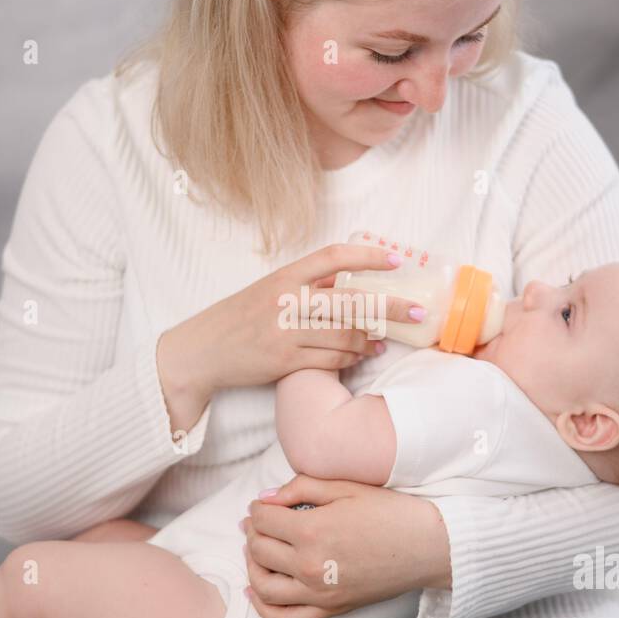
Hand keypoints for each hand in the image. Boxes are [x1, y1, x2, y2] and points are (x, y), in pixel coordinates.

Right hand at [156, 243, 425, 431]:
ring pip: (345, 335)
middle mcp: (286, 300)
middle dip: (390, 305)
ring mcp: (285, 332)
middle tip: (418, 310)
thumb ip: (304, 286)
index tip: (397, 260)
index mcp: (284, 276)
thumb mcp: (267, 291)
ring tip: (384, 341)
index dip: (369, 256)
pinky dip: (351, 359)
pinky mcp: (284, 361)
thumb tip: (349, 282)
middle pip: (351, 301)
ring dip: (371, 339)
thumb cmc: (237, 320)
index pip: (333, 257)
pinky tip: (361, 356)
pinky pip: (331, 360)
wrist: (200, 353)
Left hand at [241, 475, 451, 617]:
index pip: (264, 521)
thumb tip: (266, 499)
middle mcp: (309, 566)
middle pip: (259, 551)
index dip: (257, 510)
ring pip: (263, 586)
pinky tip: (254, 592)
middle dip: (251, 533)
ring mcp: (319, 593)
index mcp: (312, 531)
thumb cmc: (391, 512)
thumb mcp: (346, 487)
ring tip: (255, 551)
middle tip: (256, 523)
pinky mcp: (332, 609)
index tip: (260, 505)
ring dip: (251, 566)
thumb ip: (301, 487)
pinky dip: (264, 608)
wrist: (429, 546)